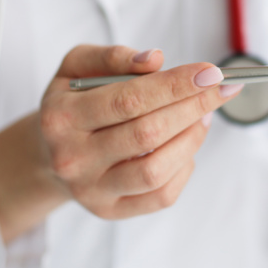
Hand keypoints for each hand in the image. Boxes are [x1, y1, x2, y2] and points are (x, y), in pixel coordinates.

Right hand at [0, 45, 241, 241]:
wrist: (47, 152)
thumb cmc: (73, 102)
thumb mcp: (77, 66)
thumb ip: (112, 56)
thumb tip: (154, 60)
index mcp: (62, 117)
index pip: (129, 100)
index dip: (175, 85)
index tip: (211, 72)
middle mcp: (73, 158)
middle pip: (147, 134)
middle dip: (193, 107)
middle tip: (220, 89)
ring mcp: (92, 190)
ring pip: (156, 170)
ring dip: (191, 138)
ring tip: (203, 116)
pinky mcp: (111, 211)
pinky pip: (161, 196)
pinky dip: (184, 168)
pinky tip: (186, 144)